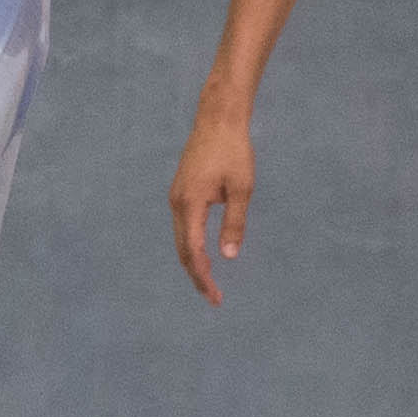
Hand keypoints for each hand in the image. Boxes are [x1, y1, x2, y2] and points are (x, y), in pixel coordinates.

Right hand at [169, 103, 257, 302]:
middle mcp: (177, 202)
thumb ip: (234, 224)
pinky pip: (182, 226)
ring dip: (193, 262)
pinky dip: (191, 246)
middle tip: (213, 298)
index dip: (203, 277)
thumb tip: (228, 258)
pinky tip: (203, 255)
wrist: (217, 118)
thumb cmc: (233, 151)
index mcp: (190, 203)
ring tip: (209, 282)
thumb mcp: (241, 189)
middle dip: (197, 276)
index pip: (193, 252)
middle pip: (182, 250)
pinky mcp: (180, 191)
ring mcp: (176, 197)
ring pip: (181, 239)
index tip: (216, 297)